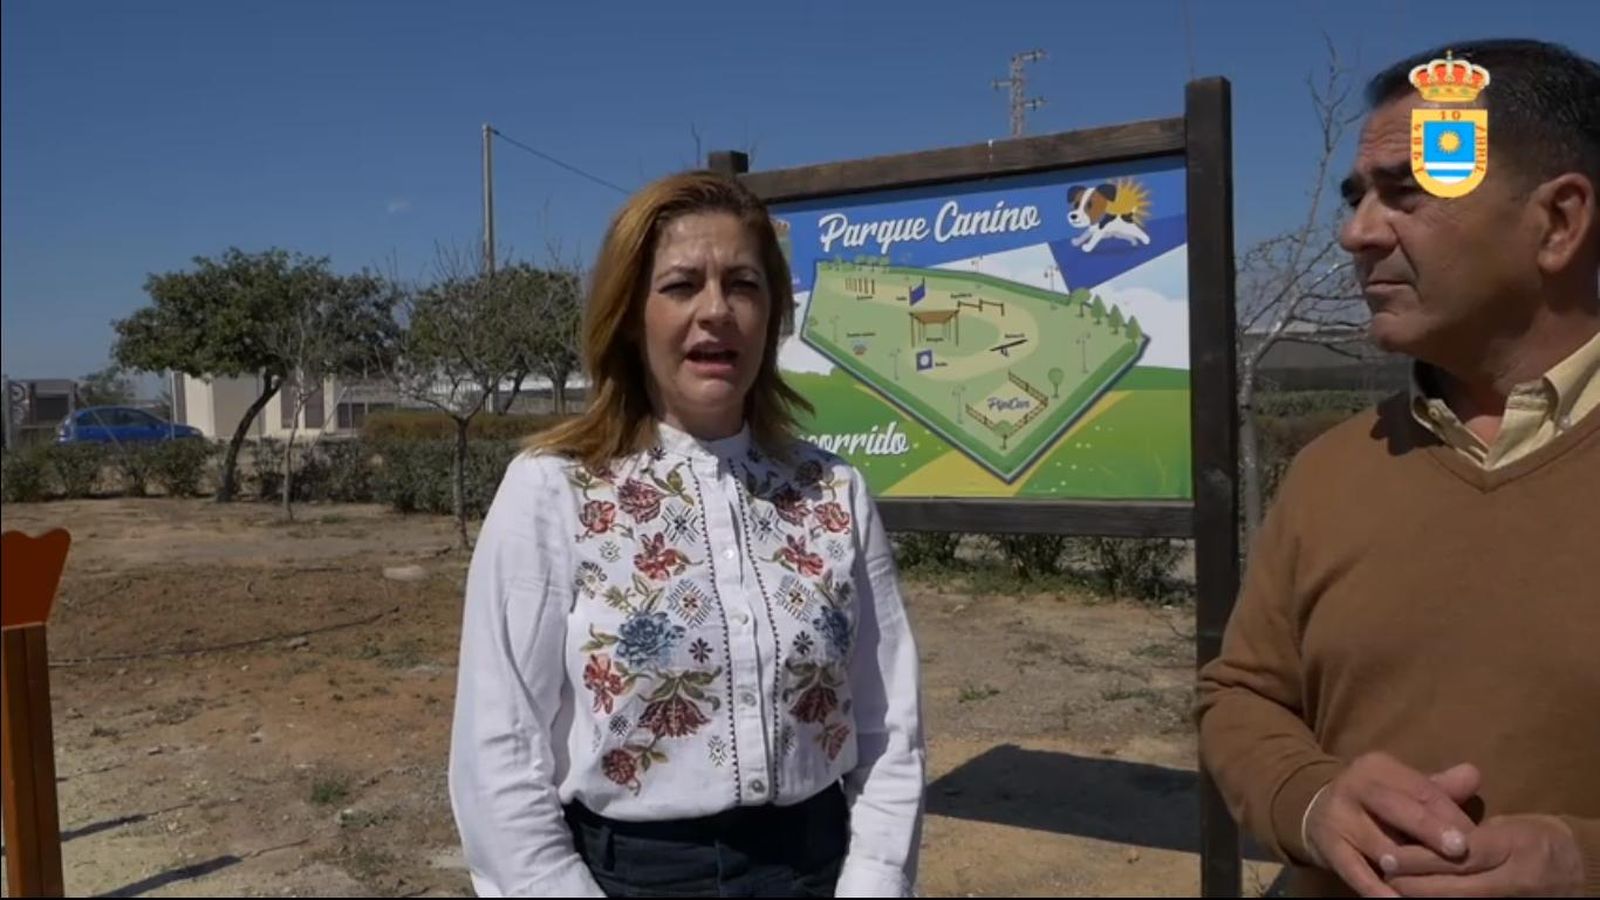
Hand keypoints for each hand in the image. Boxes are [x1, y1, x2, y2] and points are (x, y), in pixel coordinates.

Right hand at [1304, 753, 1480, 897]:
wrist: (1317, 810)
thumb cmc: (1376, 802)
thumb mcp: (1402, 788)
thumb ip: (1437, 787)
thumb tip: (1474, 776)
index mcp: (1377, 768)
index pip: (1420, 789)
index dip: (1450, 814)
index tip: (1476, 836)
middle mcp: (1354, 788)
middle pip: (1397, 809)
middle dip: (1430, 830)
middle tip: (1459, 849)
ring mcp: (1338, 819)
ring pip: (1379, 845)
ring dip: (1408, 866)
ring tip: (1436, 881)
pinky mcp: (1329, 848)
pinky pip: (1356, 873)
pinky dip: (1379, 890)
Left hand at [1383, 814, 1584, 896]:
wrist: (1573, 869)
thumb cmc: (1530, 838)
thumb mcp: (1503, 825)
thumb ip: (1462, 824)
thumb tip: (1413, 824)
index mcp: (1513, 846)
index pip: (1459, 855)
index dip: (1420, 858)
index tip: (1388, 856)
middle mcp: (1515, 879)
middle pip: (1455, 888)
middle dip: (1414, 884)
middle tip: (1383, 876)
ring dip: (1422, 898)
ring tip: (1392, 890)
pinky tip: (1414, 898)